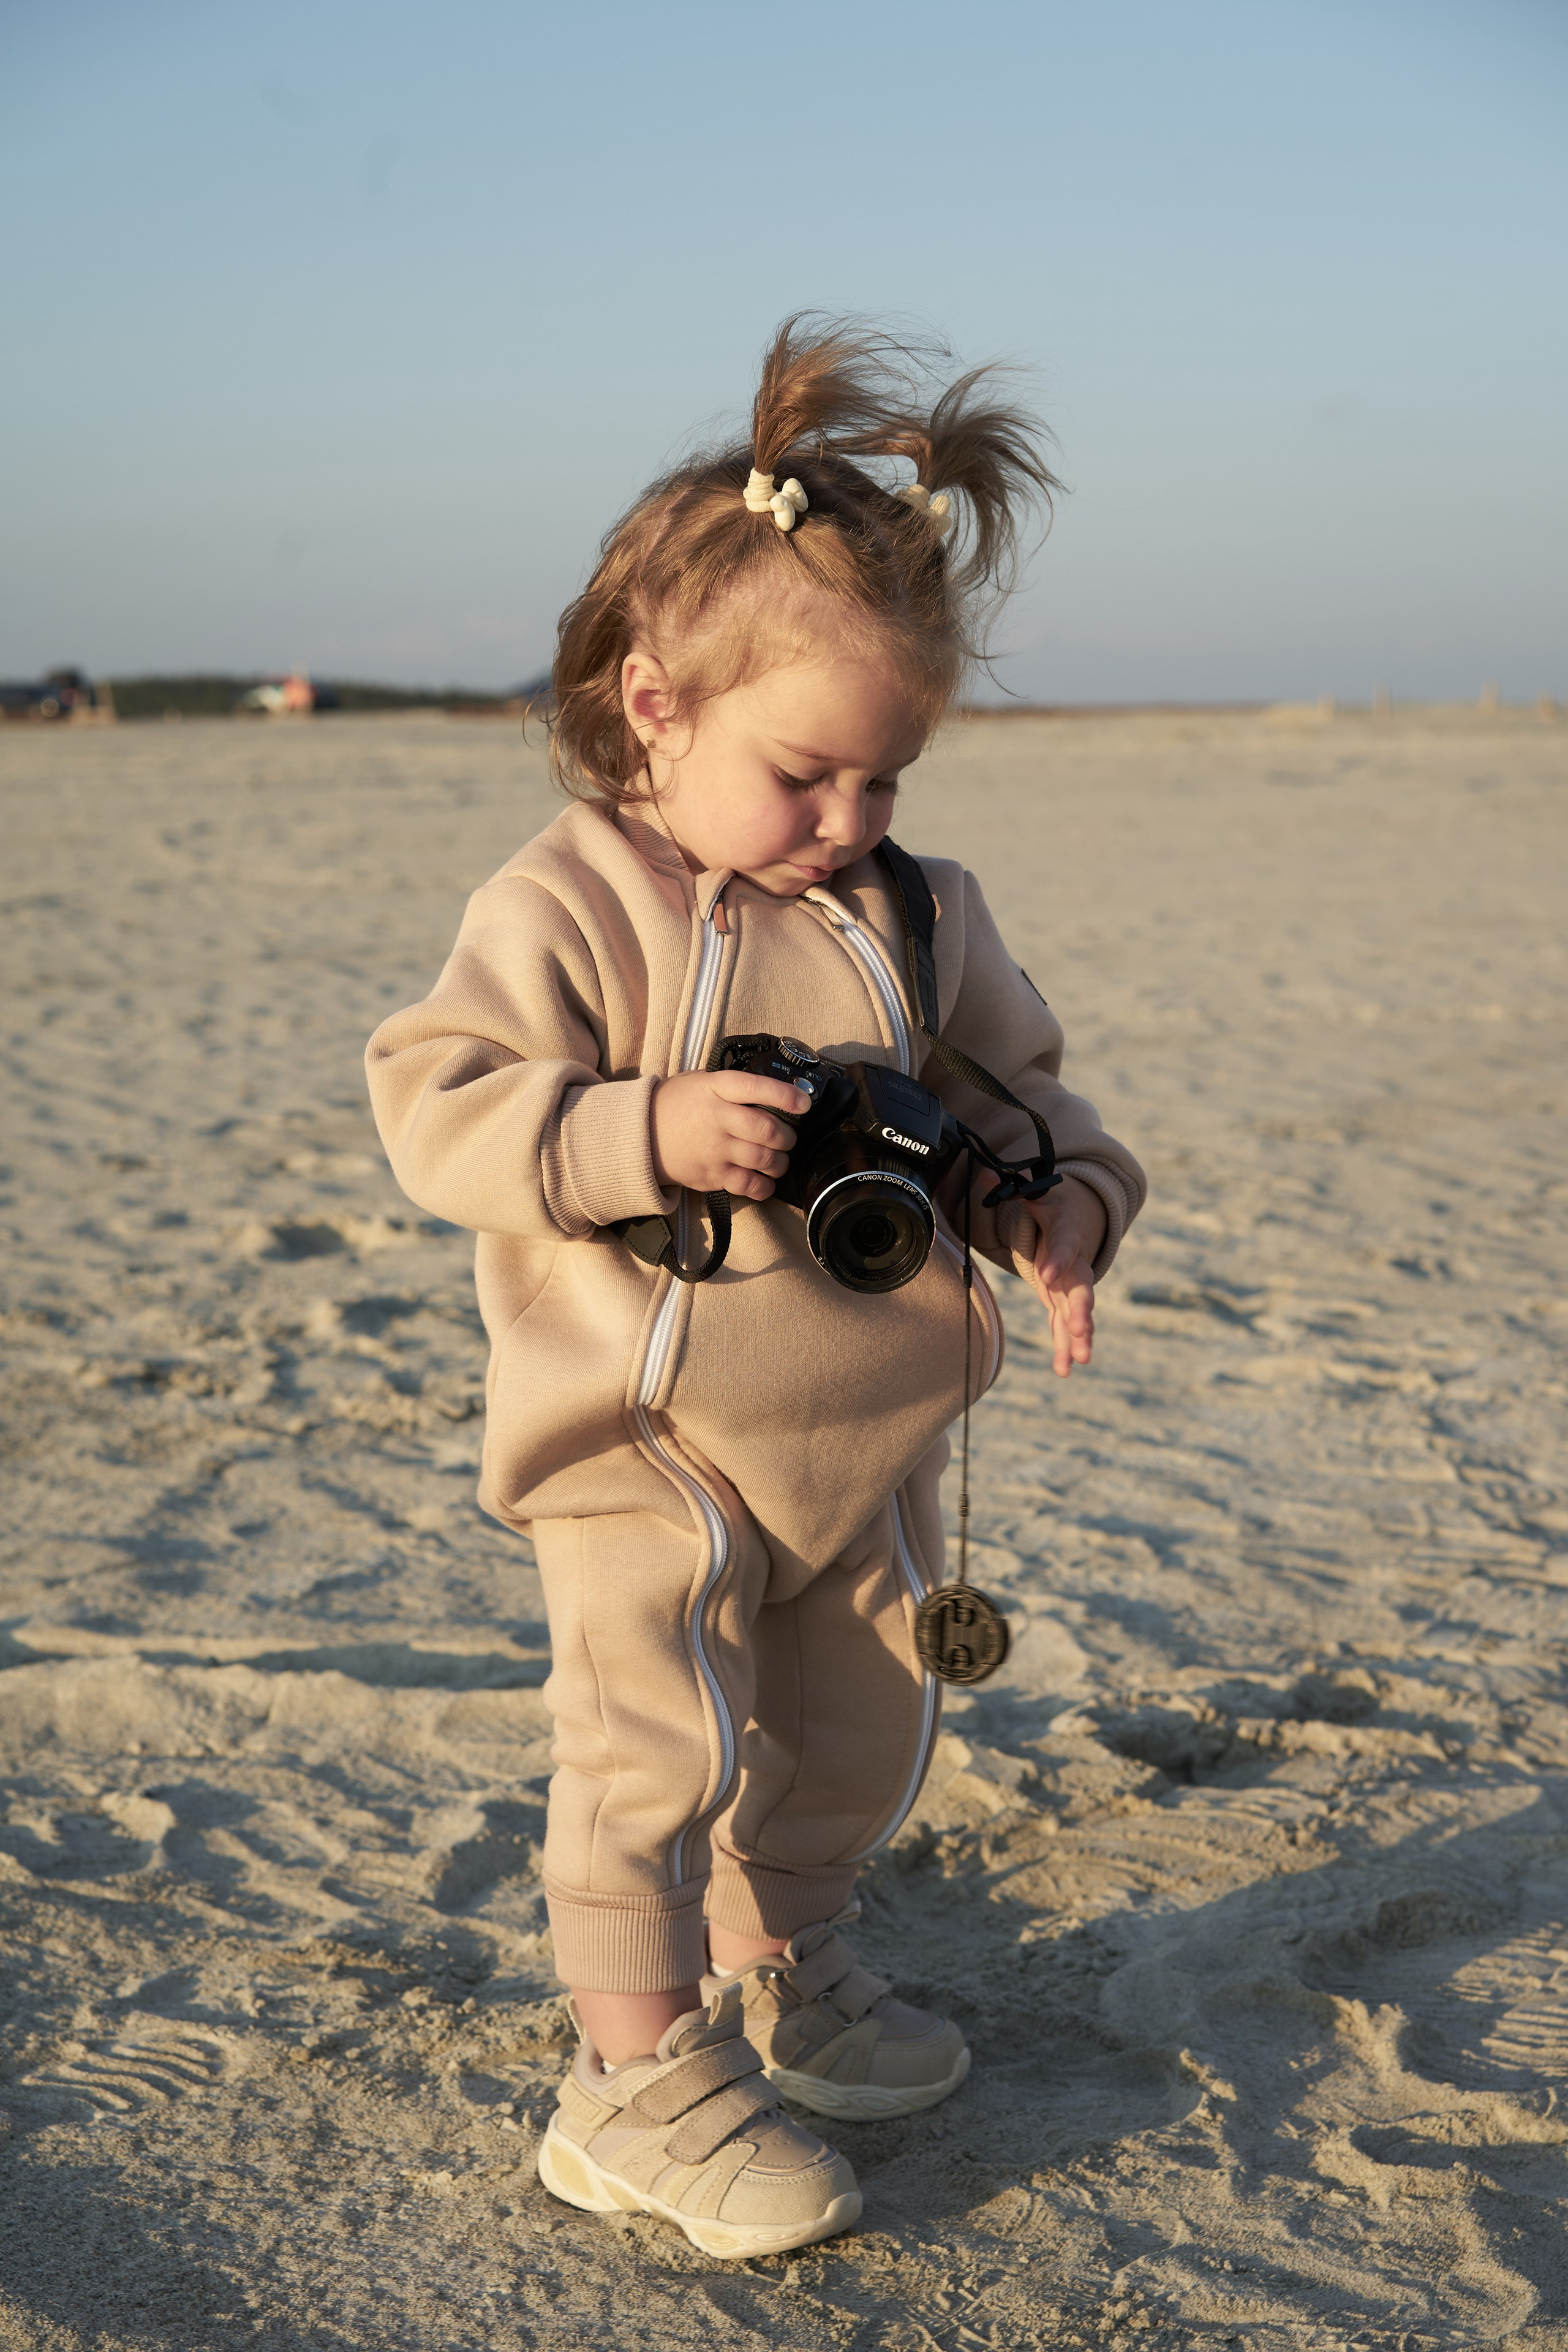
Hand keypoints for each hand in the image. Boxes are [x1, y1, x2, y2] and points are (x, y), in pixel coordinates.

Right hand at [650, 1070, 808, 1200]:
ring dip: (780, 1162)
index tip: (804, 1103)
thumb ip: (734, 1086)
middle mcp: (717, 1119)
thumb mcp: (701, 1082)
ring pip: (764, 1159)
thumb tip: (777, 1093)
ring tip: (778, 1159)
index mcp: (715, 1089)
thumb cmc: (676, 1104)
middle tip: (787, 1137)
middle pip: (767, 1130)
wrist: (640, 1136)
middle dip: (787, 1136)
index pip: (757, 1089)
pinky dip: (765, 1186)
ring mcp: (715, 1150)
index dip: (786, 1096)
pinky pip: (749, 1185)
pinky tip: (766, 1181)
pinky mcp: (712, 1176)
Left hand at [1018, 1175, 1104, 1376]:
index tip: (1047, 1276)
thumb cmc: (1047, 1208)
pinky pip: (1065, 1327)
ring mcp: (1071, 1286)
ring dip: (1078, 1337)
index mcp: (1066, 1232)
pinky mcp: (1063, 1303)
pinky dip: (1066, 1348)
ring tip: (1081, 1359)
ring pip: (1076, 1313)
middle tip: (1081, 1329)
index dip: (1058, 1260)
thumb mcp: (1030, 1193)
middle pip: (1080, 1287)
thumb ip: (1008, 1187)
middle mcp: (1074, 1262)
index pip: (1064, 1244)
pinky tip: (1065, 1370)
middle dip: (1081, 1310)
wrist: (1070, 1221)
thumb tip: (986, 1175)